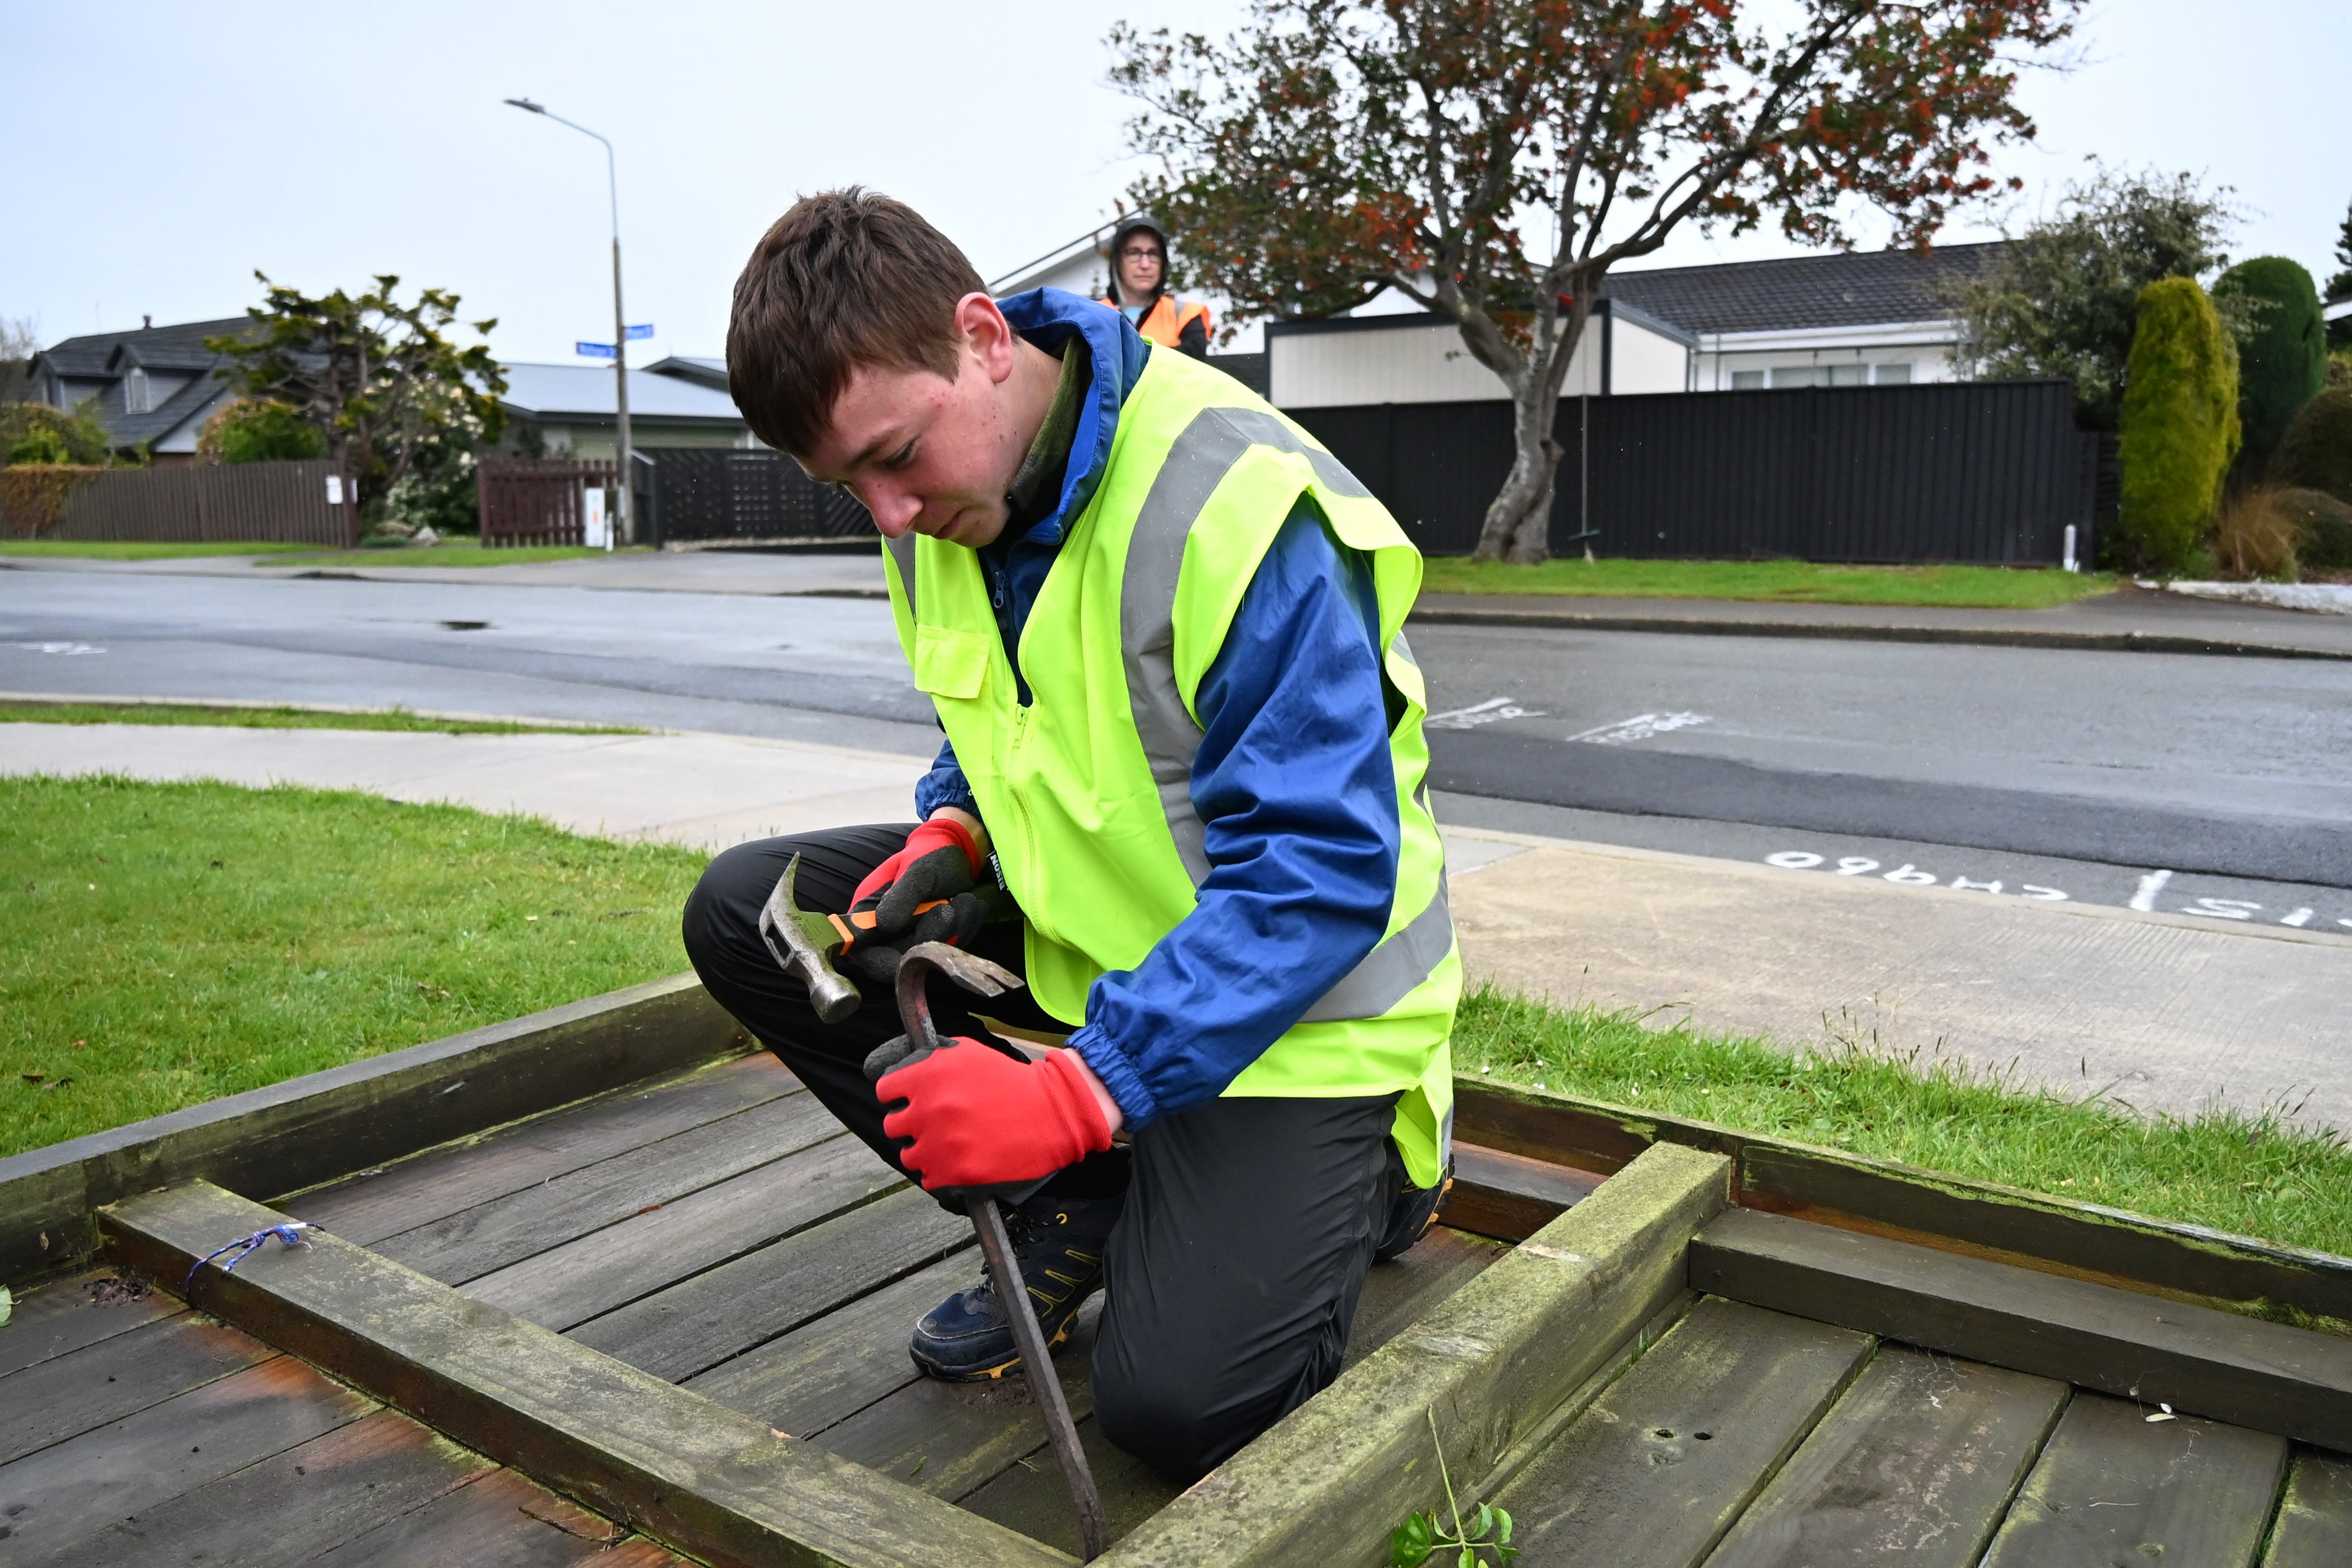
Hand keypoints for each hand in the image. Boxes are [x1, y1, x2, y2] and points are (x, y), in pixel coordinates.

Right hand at [844, 816, 997, 982]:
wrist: (958, 849)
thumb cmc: (930, 854)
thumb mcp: (917, 871)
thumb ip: (901, 897)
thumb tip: (884, 924)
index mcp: (870, 914)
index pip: (867, 953)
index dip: (884, 963)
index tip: (910, 957)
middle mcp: (890, 932)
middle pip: (905, 959)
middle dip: (932, 935)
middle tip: (948, 908)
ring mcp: (917, 938)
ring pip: (936, 954)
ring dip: (956, 926)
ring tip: (962, 896)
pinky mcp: (941, 939)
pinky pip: (956, 946)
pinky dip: (968, 925)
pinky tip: (968, 901)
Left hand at [866, 1036, 1113, 1193]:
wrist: (1052, 1112)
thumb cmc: (1011, 1082)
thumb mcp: (968, 1053)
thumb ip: (930, 1059)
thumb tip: (902, 1072)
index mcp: (929, 1075)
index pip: (886, 1090)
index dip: (899, 1095)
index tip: (911, 1100)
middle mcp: (930, 1109)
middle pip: (893, 1125)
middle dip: (911, 1124)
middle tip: (933, 1124)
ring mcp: (941, 1144)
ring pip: (909, 1155)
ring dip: (924, 1151)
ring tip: (948, 1145)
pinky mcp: (956, 1174)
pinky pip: (929, 1179)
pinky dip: (940, 1173)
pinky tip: (958, 1161)